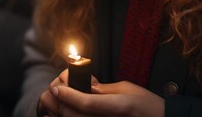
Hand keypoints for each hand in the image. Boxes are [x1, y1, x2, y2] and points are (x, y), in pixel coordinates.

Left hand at [42, 74, 163, 116]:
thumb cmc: (147, 106)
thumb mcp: (127, 89)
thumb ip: (105, 89)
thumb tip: (86, 87)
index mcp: (118, 107)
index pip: (86, 103)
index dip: (68, 95)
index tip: (57, 87)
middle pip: (74, 115)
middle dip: (59, 102)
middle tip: (54, 89)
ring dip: (59, 113)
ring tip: (55, 101)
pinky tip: (59, 114)